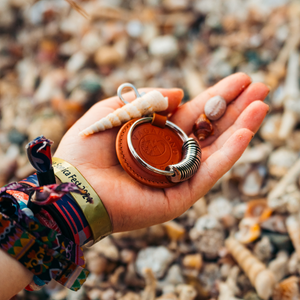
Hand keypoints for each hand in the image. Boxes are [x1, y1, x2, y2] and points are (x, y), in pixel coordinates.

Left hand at [54, 73, 268, 232]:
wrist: (73, 185)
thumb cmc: (88, 147)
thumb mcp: (115, 109)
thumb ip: (148, 98)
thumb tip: (182, 93)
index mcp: (157, 135)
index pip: (194, 114)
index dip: (216, 97)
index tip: (240, 81)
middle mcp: (171, 154)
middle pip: (210, 130)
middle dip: (235, 109)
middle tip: (261, 88)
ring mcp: (177, 176)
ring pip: (215, 150)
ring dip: (240, 127)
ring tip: (262, 105)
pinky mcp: (179, 197)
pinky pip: (207, 173)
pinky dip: (227, 154)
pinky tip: (244, 133)